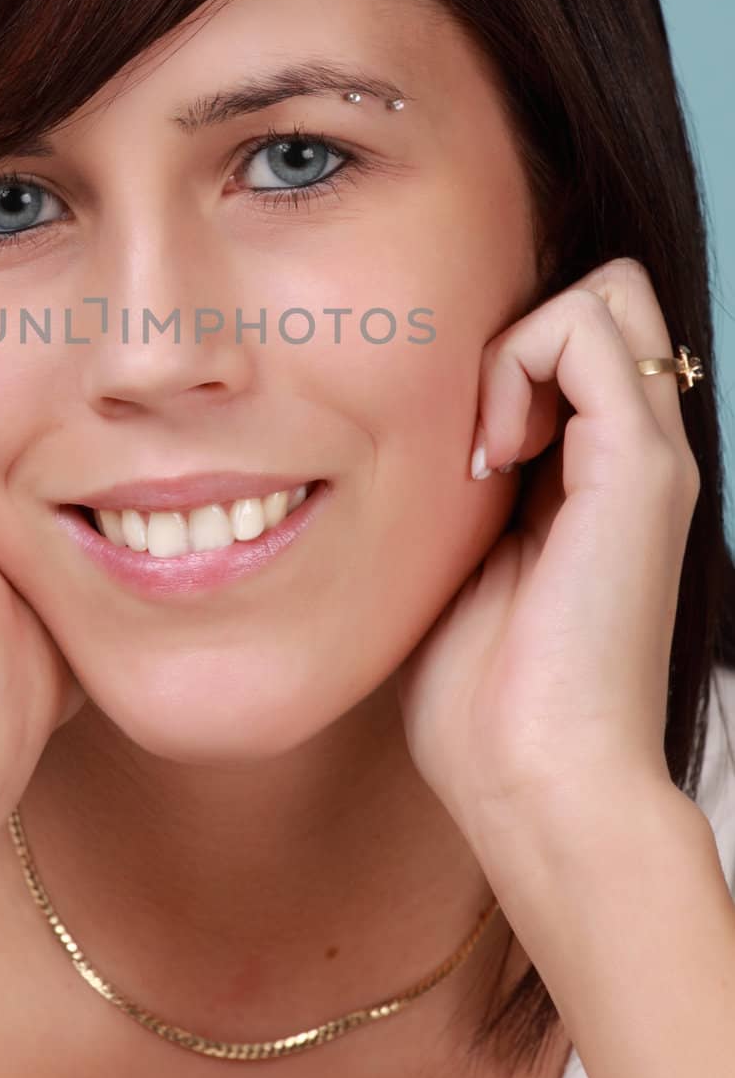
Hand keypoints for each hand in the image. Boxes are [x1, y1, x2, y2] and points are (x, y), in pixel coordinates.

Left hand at [395, 257, 700, 853]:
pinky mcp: (641, 466)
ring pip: (603, 292)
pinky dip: (517, 367)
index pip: (572, 340)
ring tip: (482, 450)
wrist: (540, 785)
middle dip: (519, 329)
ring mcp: (650, 454)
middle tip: (473, 430)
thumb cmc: (487, 701)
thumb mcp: (464, 565)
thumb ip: (470, 494)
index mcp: (600, 475)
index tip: (453, 450)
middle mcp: (640, 452)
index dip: (501, 359)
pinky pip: (585, 330)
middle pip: (604, 297)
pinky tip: (489, 461)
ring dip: (514, 347)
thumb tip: (427, 447)